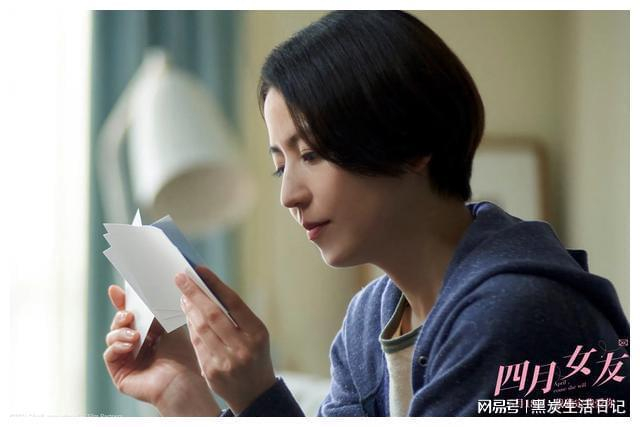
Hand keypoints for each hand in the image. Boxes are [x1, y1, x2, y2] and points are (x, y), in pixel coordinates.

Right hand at [103, 284, 220, 415]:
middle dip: (121, 316)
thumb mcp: (168, 325)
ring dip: (120, 332)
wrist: (182, 381)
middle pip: (119, 324)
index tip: (115, 290)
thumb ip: (154, 309)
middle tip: (129, 314)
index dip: (123, 302)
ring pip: (112, 337)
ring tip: (135, 336)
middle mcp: (137, 346)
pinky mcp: (120, 373)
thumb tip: (144, 291)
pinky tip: (129, 345)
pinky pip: (109, 354)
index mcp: (150, 334)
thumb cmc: (181, 354)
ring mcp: (127, 360)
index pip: (132, 315)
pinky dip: (116, 346)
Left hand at [176, 266, 276, 414]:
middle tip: (181, 278)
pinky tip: (188, 317)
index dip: (215, 284)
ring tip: (184, 296)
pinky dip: (191, 328)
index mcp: (257, 333)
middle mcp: (242, 347)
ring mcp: (226, 361)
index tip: (200, 270)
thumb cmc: (255, 356)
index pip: (233, 303)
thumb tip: (210, 291)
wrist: (255, 393)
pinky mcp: (211, 371)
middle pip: (213, 314)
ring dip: (189, 309)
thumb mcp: (256, 334)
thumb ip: (237, 316)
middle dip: (194, 293)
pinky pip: (196, 344)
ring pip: (201, 328)